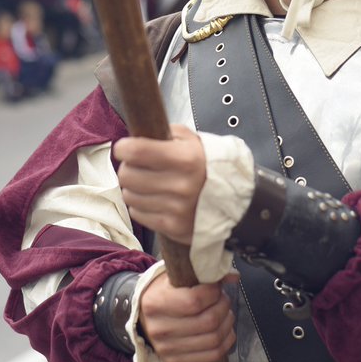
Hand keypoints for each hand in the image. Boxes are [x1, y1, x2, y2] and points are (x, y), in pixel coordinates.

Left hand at [114, 124, 205, 244]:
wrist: (236, 201)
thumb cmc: (208, 166)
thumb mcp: (194, 141)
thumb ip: (166, 134)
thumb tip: (137, 137)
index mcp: (185, 158)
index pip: (136, 151)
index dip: (124, 148)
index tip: (125, 148)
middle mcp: (180, 185)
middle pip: (126, 175)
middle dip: (129, 168)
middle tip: (139, 167)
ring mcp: (176, 209)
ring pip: (129, 196)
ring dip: (135, 189)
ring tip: (150, 184)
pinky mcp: (172, 227)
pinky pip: (138, 214)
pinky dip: (142, 206)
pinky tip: (156, 200)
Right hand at [139, 274, 235, 361]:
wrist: (146, 316)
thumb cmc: (164, 293)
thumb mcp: (175, 276)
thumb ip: (203, 273)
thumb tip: (233, 276)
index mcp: (155, 303)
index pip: (194, 300)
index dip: (213, 292)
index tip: (215, 287)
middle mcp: (159, 329)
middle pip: (208, 321)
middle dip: (223, 306)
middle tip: (222, 299)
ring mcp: (168, 349)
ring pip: (214, 339)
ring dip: (227, 323)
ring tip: (223, 313)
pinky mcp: (177, 361)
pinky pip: (213, 355)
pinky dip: (225, 341)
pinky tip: (222, 329)